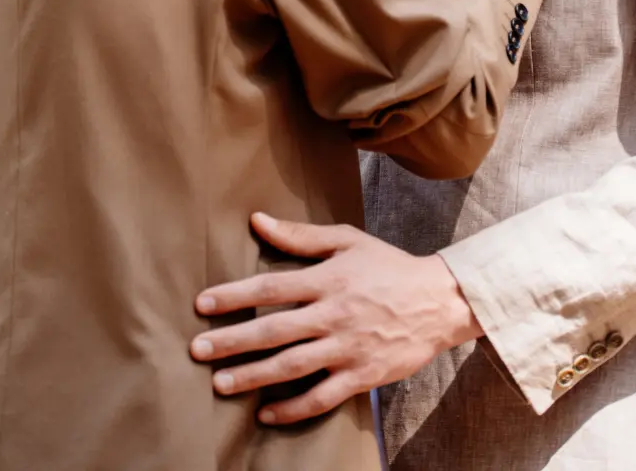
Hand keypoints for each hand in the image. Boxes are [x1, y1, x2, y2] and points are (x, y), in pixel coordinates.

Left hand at [190, 212, 481, 424]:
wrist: (437, 302)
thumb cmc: (387, 266)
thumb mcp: (347, 241)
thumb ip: (301, 236)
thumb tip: (257, 220)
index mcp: (329, 279)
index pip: (273, 286)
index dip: (235, 295)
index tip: (203, 304)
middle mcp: (334, 315)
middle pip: (275, 330)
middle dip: (233, 341)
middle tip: (197, 350)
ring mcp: (348, 348)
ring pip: (292, 366)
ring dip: (253, 376)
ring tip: (220, 383)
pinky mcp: (362, 376)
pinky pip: (322, 397)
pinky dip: (293, 409)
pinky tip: (266, 414)